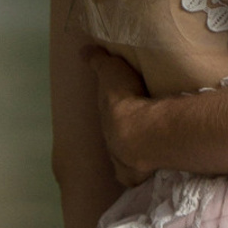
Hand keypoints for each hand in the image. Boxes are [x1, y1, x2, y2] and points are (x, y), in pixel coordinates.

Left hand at [84, 46, 155, 185]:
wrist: (140, 131)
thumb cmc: (125, 98)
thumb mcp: (111, 70)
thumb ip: (99, 61)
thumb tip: (83, 51)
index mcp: (106, 112)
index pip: (107, 110)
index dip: (113, 106)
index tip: (119, 104)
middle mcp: (108, 137)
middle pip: (113, 134)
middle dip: (119, 130)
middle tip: (133, 124)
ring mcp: (118, 159)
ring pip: (120, 156)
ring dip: (129, 152)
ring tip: (143, 146)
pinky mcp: (131, 175)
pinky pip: (133, 175)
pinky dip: (136, 174)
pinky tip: (145, 172)